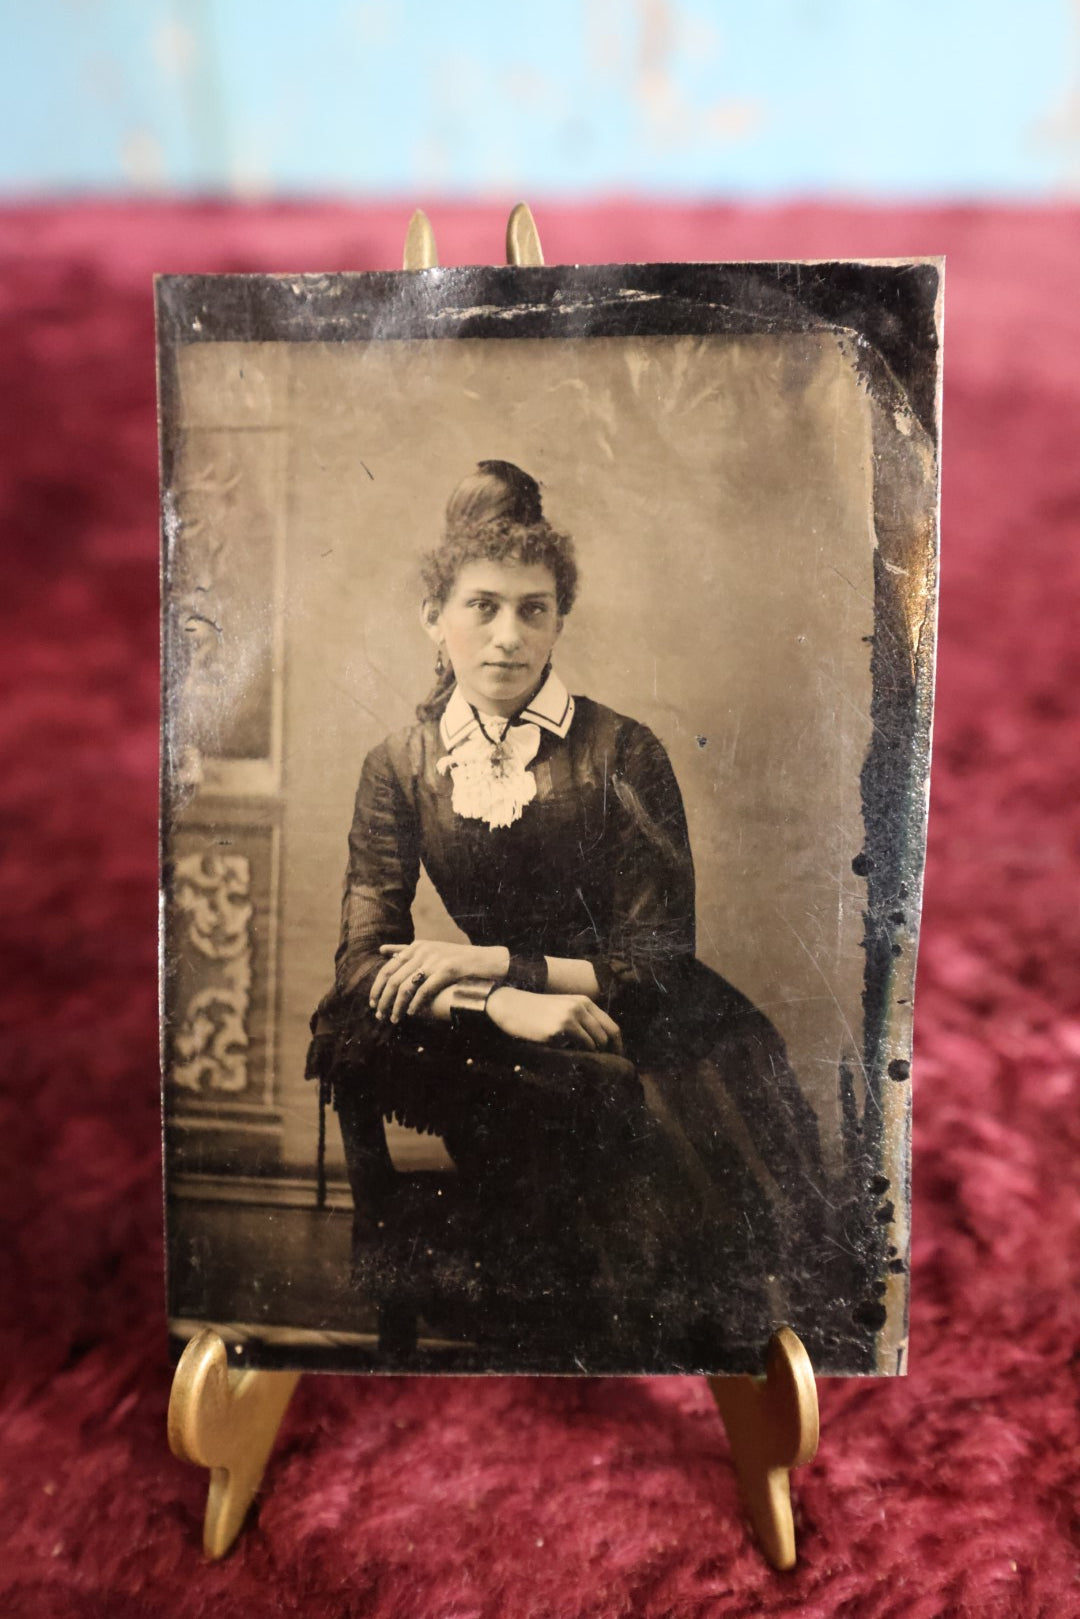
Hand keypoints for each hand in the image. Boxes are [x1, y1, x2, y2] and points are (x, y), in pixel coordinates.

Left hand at [370, 939, 508, 1022]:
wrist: (489, 962)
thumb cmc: (459, 960)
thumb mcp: (431, 950)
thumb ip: (406, 950)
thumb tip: (382, 950)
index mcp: (417, 946)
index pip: (388, 968)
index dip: (377, 987)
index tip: (372, 1002)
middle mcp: (423, 951)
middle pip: (394, 979)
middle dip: (384, 1000)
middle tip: (379, 1015)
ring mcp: (435, 960)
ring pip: (406, 987)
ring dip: (397, 1006)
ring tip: (394, 1019)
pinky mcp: (448, 969)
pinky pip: (425, 990)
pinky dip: (415, 1004)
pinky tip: (411, 1014)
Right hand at [485, 988, 623, 1053]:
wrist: (510, 1006)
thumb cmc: (536, 1011)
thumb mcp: (563, 1007)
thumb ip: (582, 1020)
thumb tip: (601, 1045)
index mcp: (584, 1001)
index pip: (611, 1026)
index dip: (617, 1045)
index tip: (616, 1058)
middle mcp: (580, 1007)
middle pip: (607, 1036)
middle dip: (608, 1053)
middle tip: (604, 1066)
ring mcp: (570, 1017)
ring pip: (595, 1043)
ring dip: (591, 1055)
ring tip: (582, 1060)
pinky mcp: (559, 1029)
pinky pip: (578, 1047)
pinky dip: (577, 1054)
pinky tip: (568, 1055)